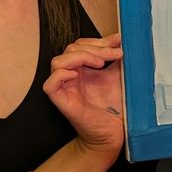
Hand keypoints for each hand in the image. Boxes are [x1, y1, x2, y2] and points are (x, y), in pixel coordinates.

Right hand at [43, 33, 124, 156]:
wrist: (112, 133)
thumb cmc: (113, 107)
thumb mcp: (118, 77)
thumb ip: (116, 59)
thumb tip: (121, 38)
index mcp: (83, 68)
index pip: (81, 45)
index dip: (97, 41)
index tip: (118, 41)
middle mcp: (71, 75)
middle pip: (71, 50)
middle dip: (94, 48)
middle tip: (115, 54)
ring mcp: (64, 88)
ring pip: (57, 62)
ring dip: (79, 57)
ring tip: (100, 63)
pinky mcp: (60, 101)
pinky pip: (50, 84)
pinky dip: (61, 75)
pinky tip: (78, 75)